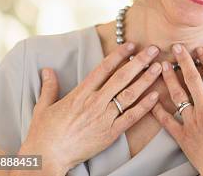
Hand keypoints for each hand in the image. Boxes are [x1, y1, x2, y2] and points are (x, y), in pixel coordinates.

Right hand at [19, 43, 162, 173]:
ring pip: (129, 94)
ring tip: (159, 67)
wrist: (47, 158)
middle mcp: (95, 102)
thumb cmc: (43, 134)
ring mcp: (104, 118)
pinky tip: (156, 96)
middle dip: (139, 62)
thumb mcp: (43, 107)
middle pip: (121, 77)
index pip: (103, 69)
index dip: (119, 55)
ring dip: (146, 80)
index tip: (131, 44)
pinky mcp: (110, 134)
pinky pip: (131, 117)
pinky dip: (145, 106)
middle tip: (153, 49)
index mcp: (80, 94)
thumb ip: (49, 87)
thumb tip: (46, 70)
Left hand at [152, 44, 202, 175]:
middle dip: (183, 61)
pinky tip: (152, 101)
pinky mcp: (182, 136)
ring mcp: (191, 122)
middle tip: (176, 46)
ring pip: (177, 96)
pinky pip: (167, 122)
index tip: (200, 48)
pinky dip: (159, 111)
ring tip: (162, 65)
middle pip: (192, 80)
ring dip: (169, 79)